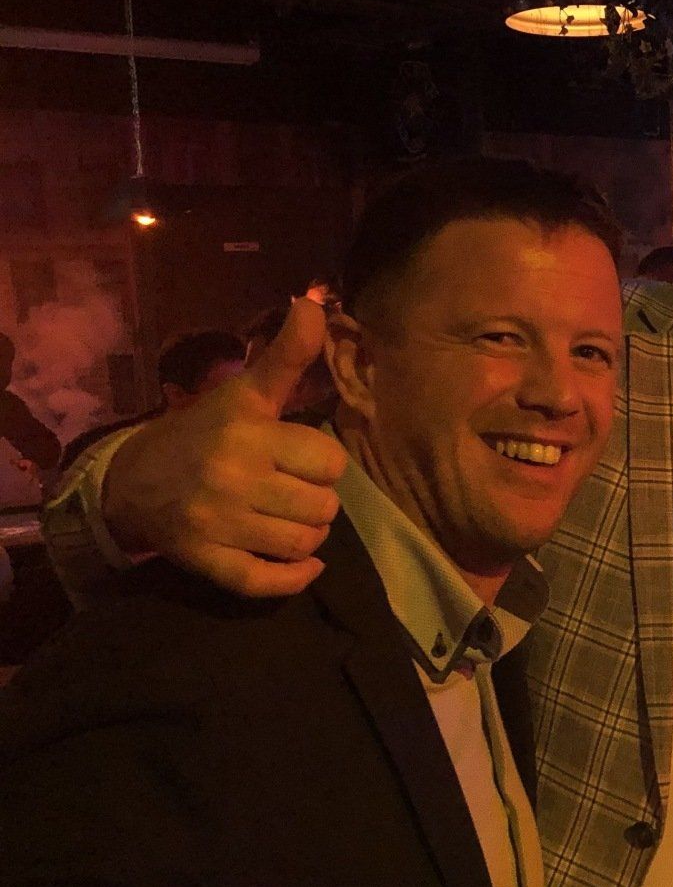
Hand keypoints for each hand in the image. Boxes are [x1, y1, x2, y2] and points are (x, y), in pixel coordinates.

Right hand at [102, 297, 346, 596]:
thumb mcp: (244, 392)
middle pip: (323, 507)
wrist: (128, 481)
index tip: (301, 459)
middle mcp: (233, 477)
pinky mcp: (205, 561)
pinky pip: (267, 583)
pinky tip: (300, 567)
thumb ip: (286, 355)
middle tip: (292, 492)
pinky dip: (293, 579)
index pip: (330, 461)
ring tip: (287, 520)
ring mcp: (217, 522)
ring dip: (308, 538)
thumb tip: (314, 302)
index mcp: (248, 432)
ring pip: (304, 544)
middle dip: (317, 501)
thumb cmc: (200, 432)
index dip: (323, 464)